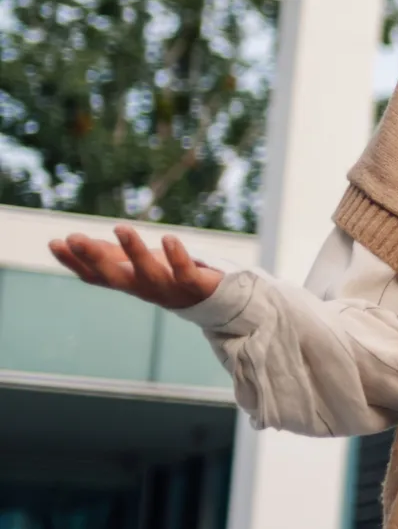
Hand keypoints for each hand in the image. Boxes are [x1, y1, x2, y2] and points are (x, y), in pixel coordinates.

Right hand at [50, 226, 221, 310]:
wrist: (211, 301)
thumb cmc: (166, 278)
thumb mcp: (134, 265)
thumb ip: (109, 255)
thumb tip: (74, 241)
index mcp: (126, 282)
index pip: (93, 274)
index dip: (73, 261)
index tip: (54, 242)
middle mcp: (142, 288)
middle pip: (113, 276)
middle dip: (93, 258)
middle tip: (74, 237)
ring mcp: (167, 288)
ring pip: (148, 271)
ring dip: (134, 250)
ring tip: (120, 227)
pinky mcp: (193, 285)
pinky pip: (184, 272)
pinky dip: (176, 257)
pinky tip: (168, 238)